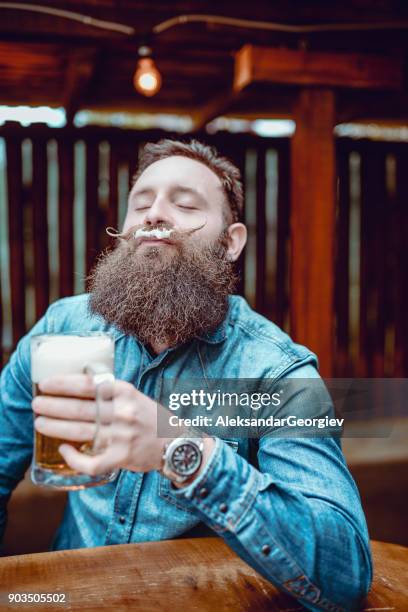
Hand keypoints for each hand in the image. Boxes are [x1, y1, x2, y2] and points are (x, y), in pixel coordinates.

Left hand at [33, 375, 214, 479]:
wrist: (176, 442)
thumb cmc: (151, 417)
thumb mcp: (134, 395)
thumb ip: (110, 391)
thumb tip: (77, 385)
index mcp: (126, 392)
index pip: (89, 385)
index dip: (64, 384)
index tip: (46, 383)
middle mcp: (124, 412)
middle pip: (80, 409)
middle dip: (53, 406)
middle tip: (37, 404)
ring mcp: (122, 436)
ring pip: (81, 432)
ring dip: (56, 427)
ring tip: (39, 423)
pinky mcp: (122, 458)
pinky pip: (92, 461)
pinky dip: (75, 458)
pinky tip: (64, 450)